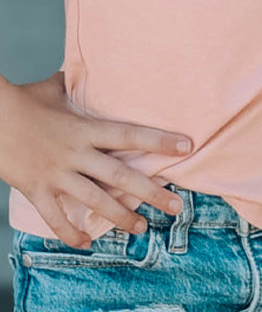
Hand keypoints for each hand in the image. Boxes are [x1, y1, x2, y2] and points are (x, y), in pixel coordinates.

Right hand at [0, 72, 191, 247]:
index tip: (187, 146)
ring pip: (95, 201)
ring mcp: (56, 174)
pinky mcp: (36, 189)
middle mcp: (76, 153)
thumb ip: (76, 84)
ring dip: (120, 217)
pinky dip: (70, 233)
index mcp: (85, 128)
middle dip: (151, 193)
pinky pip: (56, 217)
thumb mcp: (54, 88)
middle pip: (120, 176)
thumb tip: (87, 67)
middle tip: (176, 207)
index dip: (159, 141)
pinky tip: (86, 244)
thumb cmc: (23, 101)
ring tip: (141, 228)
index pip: (130, 134)